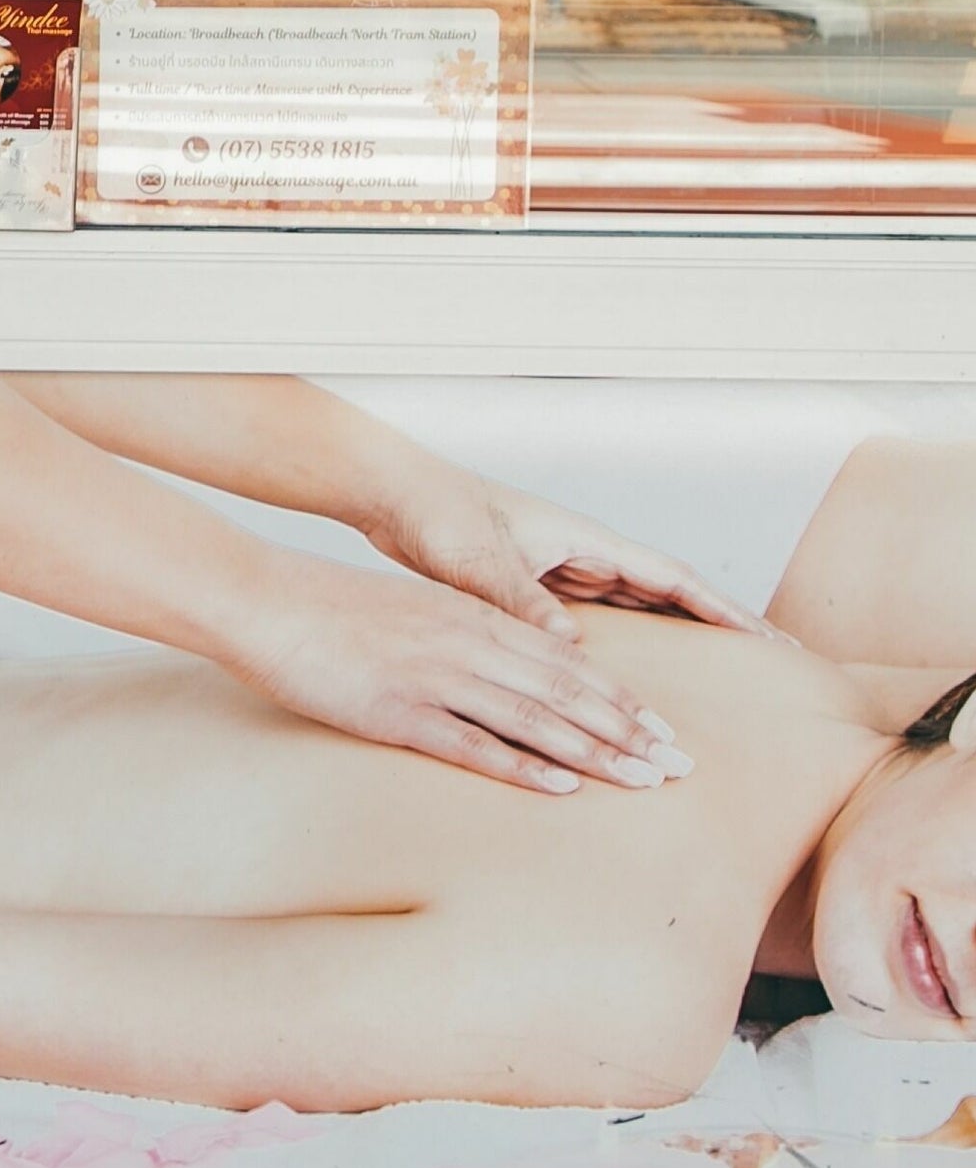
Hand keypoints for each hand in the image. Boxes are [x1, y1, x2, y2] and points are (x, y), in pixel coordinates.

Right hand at [228, 548, 695, 795]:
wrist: (261, 600)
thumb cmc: (326, 607)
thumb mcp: (408, 609)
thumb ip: (459, 635)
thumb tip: (499, 668)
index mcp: (469, 617)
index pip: (565, 662)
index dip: (620, 698)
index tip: (662, 729)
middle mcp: (463, 644)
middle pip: (564, 691)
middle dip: (629, 731)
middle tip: (680, 765)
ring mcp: (432, 678)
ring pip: (534, 719)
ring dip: (596, 754)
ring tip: (644, 782)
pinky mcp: (396, 712)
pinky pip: (470, 744)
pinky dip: (521, 766)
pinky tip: (561, 787)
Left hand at [362, 473, 769, 645]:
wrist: (393, 496)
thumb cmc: (436, 514)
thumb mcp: (479, 562)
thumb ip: (523, 600)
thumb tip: (571, 643)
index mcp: (585, 540)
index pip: (675, 579)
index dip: (726, 611)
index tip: (775, 640)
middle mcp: (583, 552)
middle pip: (670, 593)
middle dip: (721, 625)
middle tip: (774, 661)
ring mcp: (563, 566)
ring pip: (638, 605)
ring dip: (679, 633)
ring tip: (724, 671)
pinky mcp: (536, 581)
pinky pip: (599, 613)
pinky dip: (628, 636)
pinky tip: (638, 665)